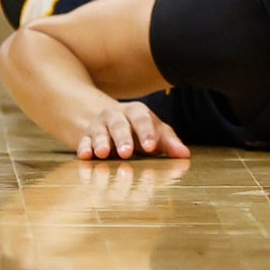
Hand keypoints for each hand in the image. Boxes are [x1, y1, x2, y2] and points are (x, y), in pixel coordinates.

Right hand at [74, 98, 188, 160]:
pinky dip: (84, 148)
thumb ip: (168, 142)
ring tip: (103, 154)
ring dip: (101, 143)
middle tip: (126, 153)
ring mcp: (99, 126)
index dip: (147, 132)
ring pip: (100, 132)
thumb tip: (185, 155)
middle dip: (123, 138)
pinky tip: (85, 157)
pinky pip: (83, 142)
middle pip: (120, 125)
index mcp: (137, 112)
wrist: (106, 119)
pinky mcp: (85, 137)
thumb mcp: (153, 130)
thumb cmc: (137, 129)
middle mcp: (116, 116)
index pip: (142, 119)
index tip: (151, 146)